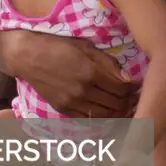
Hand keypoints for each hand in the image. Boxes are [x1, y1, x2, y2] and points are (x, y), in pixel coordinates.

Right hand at [9, 31, 138, 117]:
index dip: (134, 88)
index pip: (122, 89)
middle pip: (116, 104)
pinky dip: (102, 116)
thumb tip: (128, 80)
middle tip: (134, 96)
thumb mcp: (87, 48)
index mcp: (91, 73)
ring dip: (118, 111)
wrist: (28, 57)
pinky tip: (108, 110)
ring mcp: (72, 102)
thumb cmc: (59, 46)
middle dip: (129, 101)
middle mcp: (82, 91)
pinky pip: (89, 118)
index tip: (138, 85)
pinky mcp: (64, 109)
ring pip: (105, 115)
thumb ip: (109, 64)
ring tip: (125, 104)